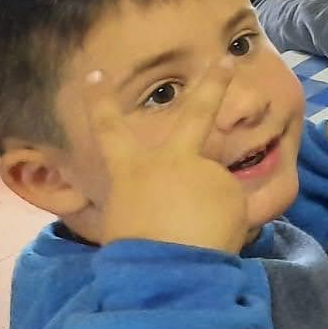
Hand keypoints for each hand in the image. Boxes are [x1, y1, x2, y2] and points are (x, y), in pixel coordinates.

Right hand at [85, 54, 249, 252]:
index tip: (94, 75)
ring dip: (212, 214)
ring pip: (215, 192)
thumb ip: (149, 204)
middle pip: (196, 113)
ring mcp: (205, 172)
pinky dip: (227, 227)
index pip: (109, 130)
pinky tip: (213, 242)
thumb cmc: (135, 255)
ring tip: (195, 241)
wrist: (164, 269)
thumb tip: (173, 207)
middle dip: (213, 82)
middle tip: (228, 59)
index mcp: (132, 172)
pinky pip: (233, 211)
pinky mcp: (231, 189)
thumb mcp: (125, 224)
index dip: (100, 101)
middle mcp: (171, 162)